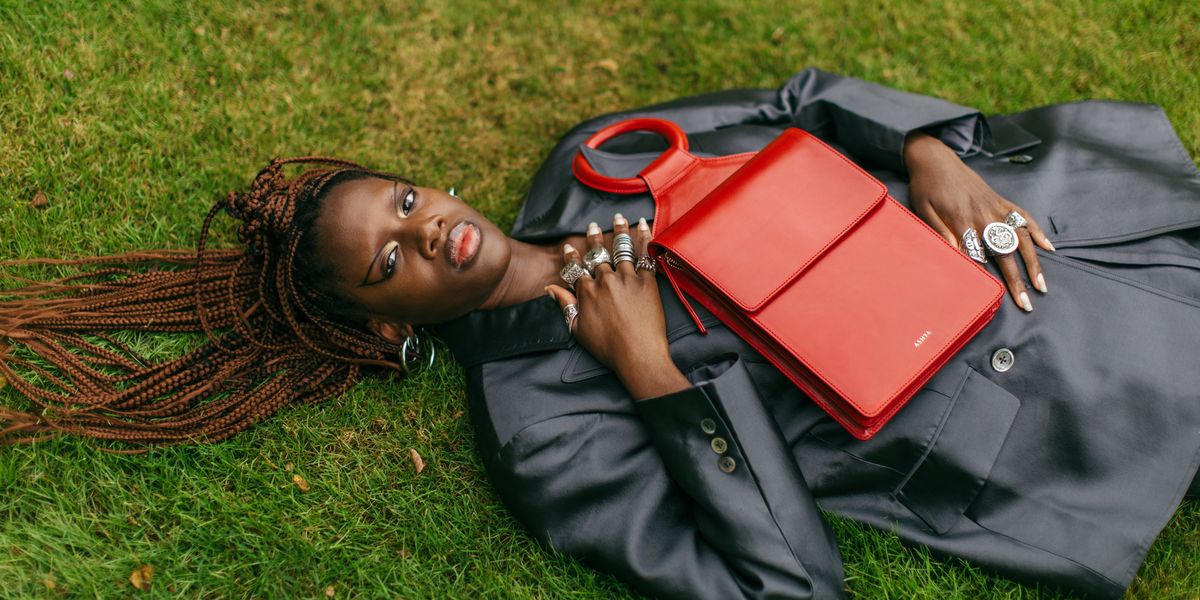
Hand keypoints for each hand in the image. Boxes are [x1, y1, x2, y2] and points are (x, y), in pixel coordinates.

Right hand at [545, 214, 689, 399]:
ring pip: (621, 249)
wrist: (637, 355)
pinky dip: (644, 238)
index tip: (569, 246)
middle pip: (598, 254)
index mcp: (586, 292)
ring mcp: (627, 279)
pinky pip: (645, 255)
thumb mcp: (578, 329)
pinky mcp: (647, 282)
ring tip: (618, 218)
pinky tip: (644, 225)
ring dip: (619, 231)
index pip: (576, 268)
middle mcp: (605, 281)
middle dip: (594, 238)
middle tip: (593, 226)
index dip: (572, 256)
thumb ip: (565, 305)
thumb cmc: (608, 348)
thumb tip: (550, 290)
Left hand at [904, 132, 1055, 311]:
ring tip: (1041, 284)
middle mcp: (983, 215)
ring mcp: (995, 207)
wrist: (934, 159)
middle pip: (1005, 252)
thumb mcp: (923, 210)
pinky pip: (1023, 216)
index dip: (988, 276)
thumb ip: (940, 231)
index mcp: (961, 220)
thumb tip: (955, 253)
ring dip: (1033, 261)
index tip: (998, 297)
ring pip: (1020, 237)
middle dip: (1018, 279)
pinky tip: (1049, 247)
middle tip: (1027, 302)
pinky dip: (1037, 231)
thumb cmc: (926, 187)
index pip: (979, 255)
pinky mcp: (1000, 200)